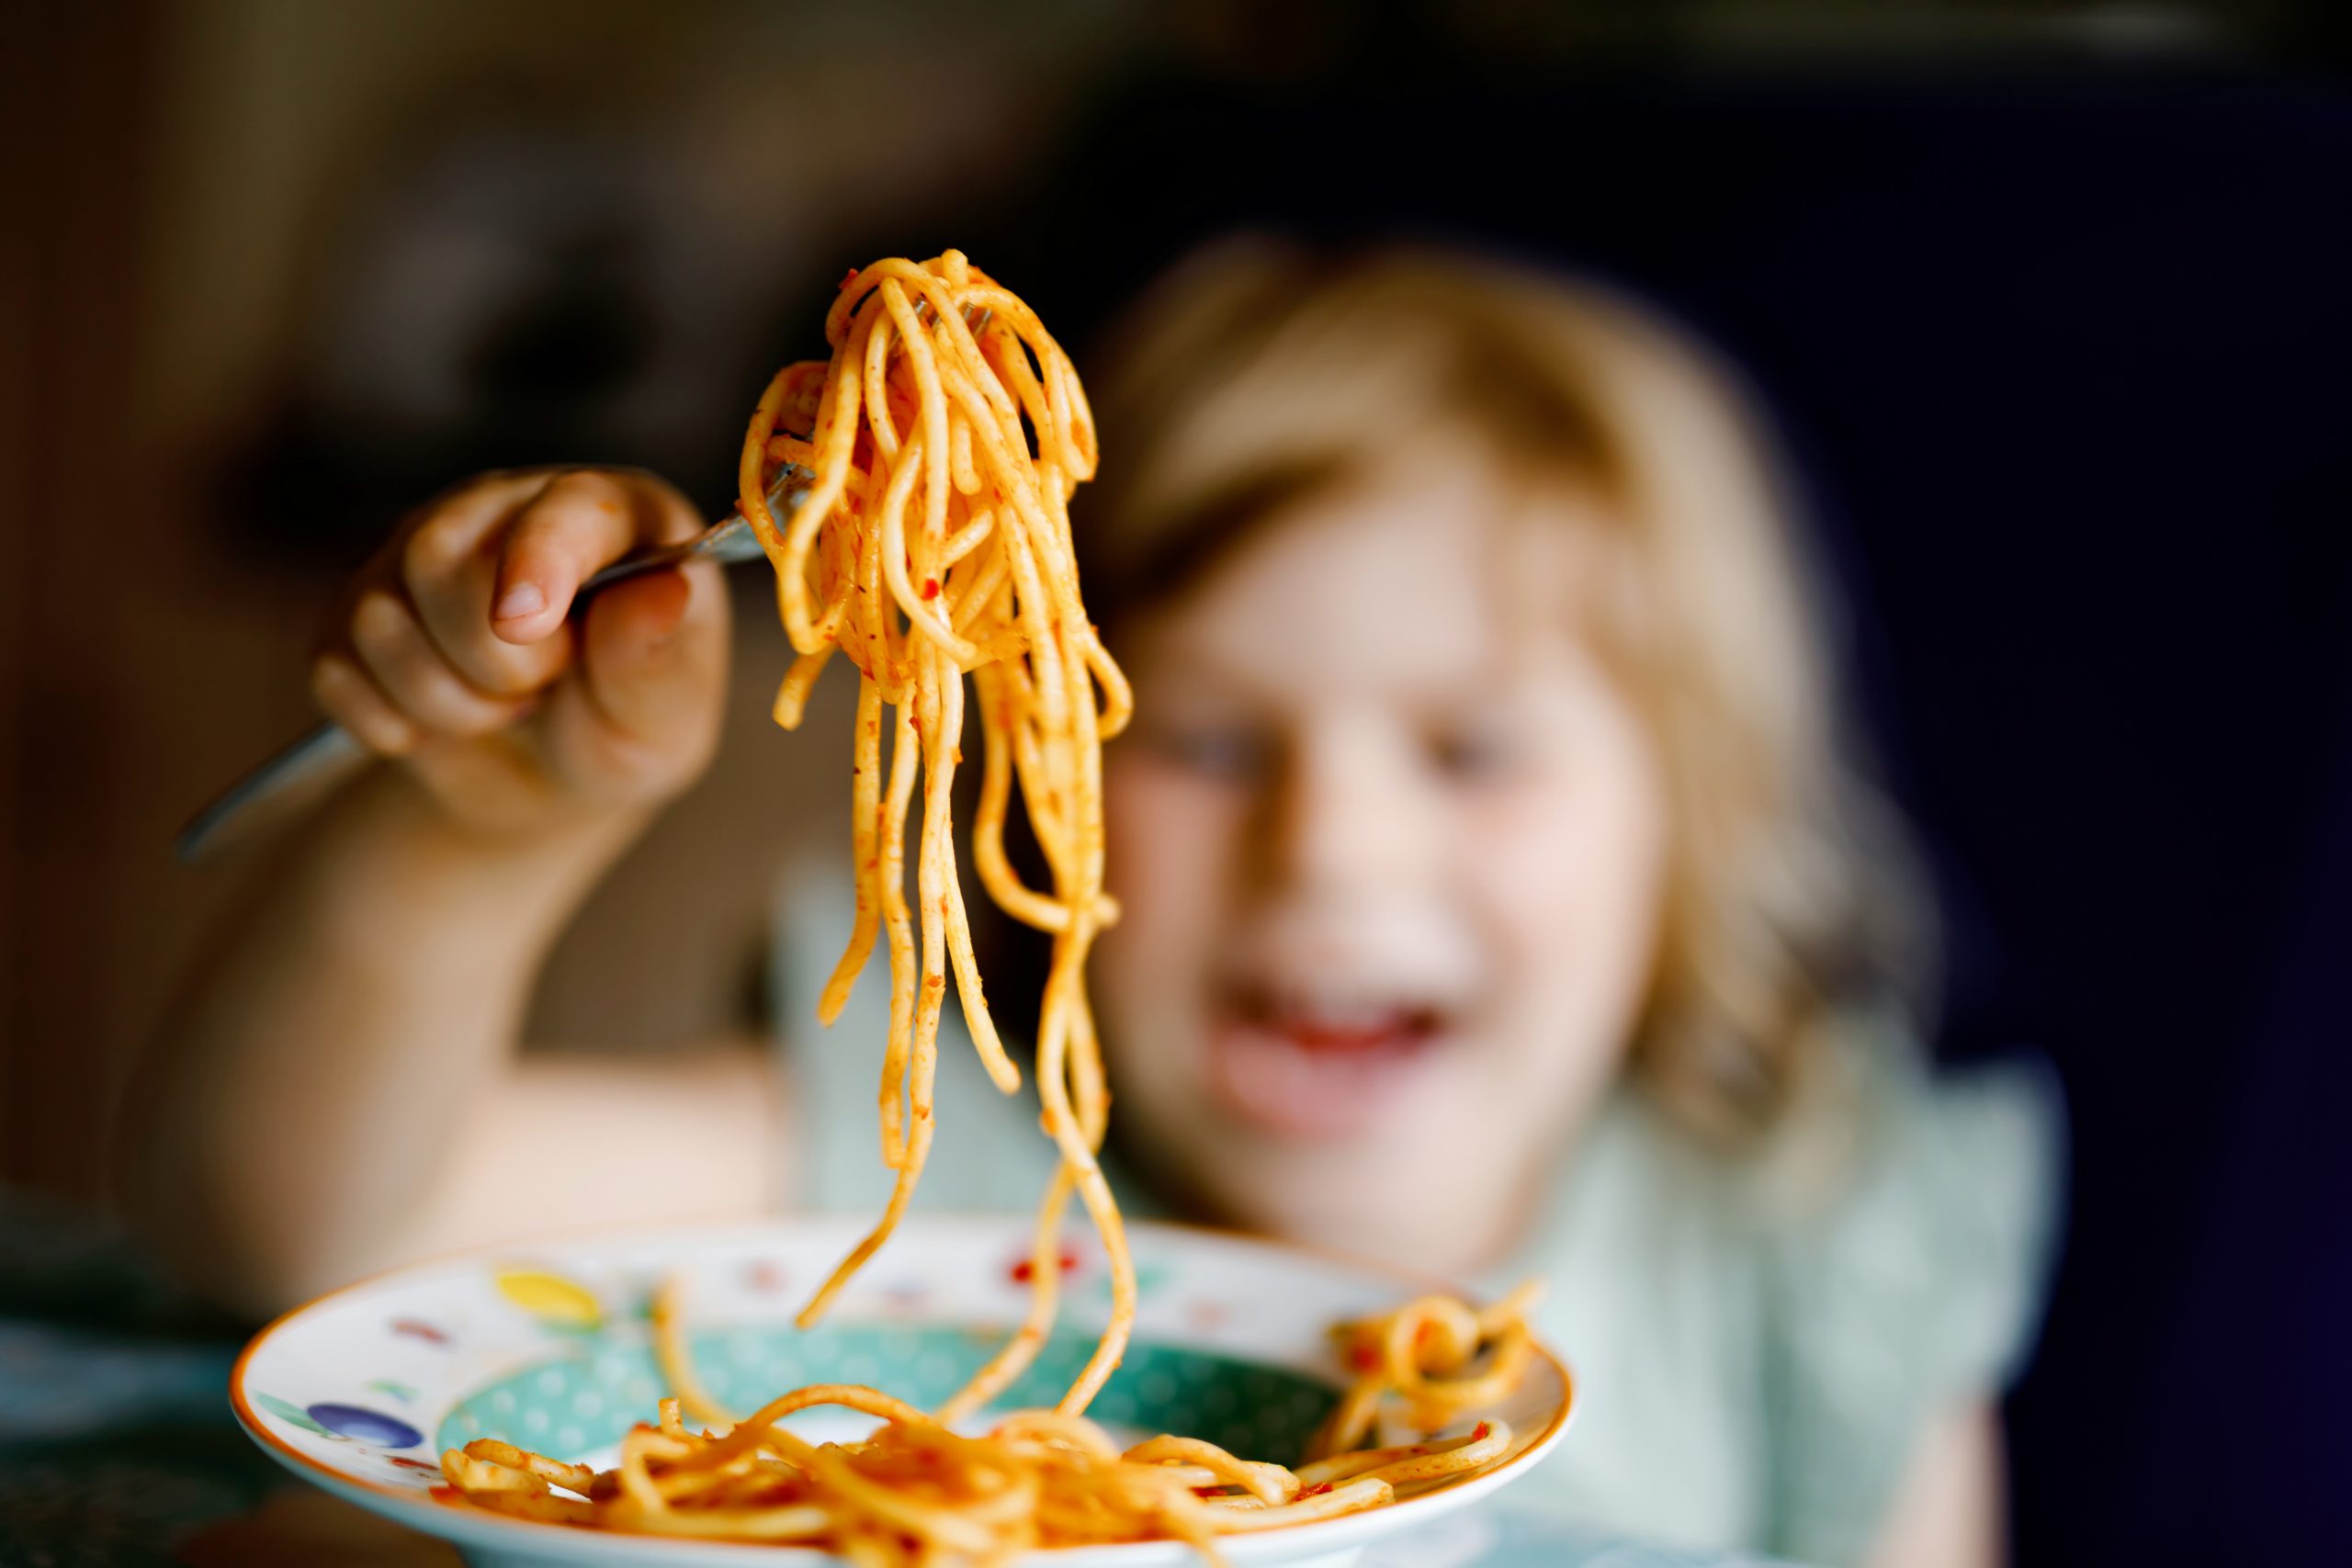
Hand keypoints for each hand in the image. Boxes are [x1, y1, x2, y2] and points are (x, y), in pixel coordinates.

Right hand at [311, 468, 729, 836]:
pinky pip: (336, 669)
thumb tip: (661, 593)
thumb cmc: (624, 731)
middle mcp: (511, 510)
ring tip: (503, 709)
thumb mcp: (666, 722)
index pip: (566, 507)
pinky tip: (440, 723)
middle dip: (491, 661)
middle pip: (440, 556)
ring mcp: (424, 552)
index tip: (523, 624)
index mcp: (616, 516)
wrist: (551, 782)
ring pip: (380, 617)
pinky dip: (388, 723)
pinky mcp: (358, 609)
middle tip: (540, 694)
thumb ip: (658, 661)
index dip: (540, 557)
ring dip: (445, 701)